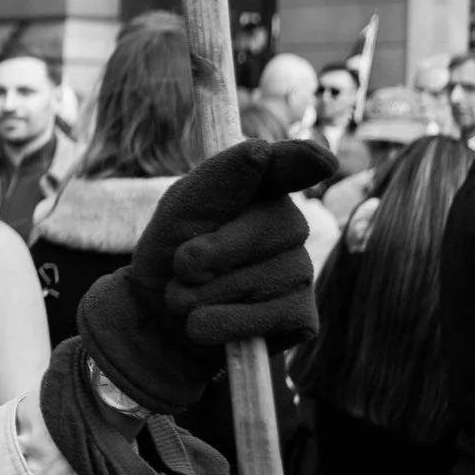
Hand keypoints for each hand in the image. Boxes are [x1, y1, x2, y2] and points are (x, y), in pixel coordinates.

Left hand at [79, 138, 330, 413]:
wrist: (155, 322)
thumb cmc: (169, 258)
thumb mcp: (179, 213)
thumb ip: (218, 180)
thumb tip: (260, 149)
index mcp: (261, 191)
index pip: (290, 167)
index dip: (304, 160)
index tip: (319, 159)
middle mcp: (290, 228)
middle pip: (273, 226)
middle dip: (209, 253)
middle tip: (180, 267)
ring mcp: (301, 273)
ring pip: (260, 279)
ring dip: (201, 295)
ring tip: (186, 298)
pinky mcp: (301, 318)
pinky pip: (266, 318)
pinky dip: (220, 324)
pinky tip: (206, 324)